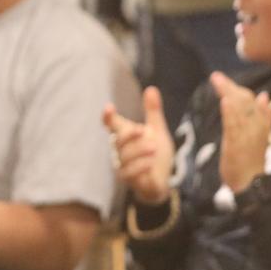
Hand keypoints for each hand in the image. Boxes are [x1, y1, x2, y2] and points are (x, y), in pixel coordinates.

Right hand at [102, 86, 174, 204]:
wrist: (162, 181)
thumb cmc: (156, 155)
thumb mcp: (157, 131)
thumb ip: (153, 112)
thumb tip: (151, 88)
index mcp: (126, 137)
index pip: (111, 126)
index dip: (108, 117)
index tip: (109, 107)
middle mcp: (121, 151)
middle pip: (117, 141)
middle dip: (128, 135)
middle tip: (142, 130)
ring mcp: (123, 166)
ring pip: (124, 157)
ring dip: (138, 150)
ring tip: (154, 147)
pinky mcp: (130, 180)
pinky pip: (129, 173)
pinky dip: (139, 166)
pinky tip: (150, 162)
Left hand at [210, 71, 270, 192]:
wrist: (251, 184)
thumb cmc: (250, 159)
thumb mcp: (256, 136)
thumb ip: (262, 115)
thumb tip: (264, 95)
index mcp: (259, 124)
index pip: (249, 101)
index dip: (236, 88)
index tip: (219, 78)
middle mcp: (256, 127)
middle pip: (244, 103)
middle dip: (230, 88)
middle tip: (215, 76)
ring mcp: (248, 136)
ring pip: (240, 112)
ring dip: (229, 95)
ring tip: (219, 82)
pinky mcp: (238, 146)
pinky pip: (235, 127)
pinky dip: (231, 113)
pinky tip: (224, 102)